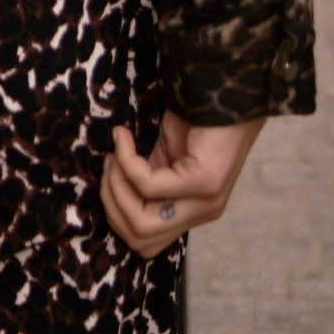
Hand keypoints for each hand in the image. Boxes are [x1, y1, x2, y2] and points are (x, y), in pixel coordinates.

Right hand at [100, 109, 264, 256]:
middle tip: (109, 165)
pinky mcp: (205, 181)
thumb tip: (112, 185)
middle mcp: (202, 213)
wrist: (224, 91)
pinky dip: (127, 162)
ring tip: (116, 154)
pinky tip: (124, 138)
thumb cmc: (194, 119)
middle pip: (141, 239)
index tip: (110, 171)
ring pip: (143, 223)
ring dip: (117, 187)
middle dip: (112, 202)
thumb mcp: (164, 156)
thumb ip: (147, 179)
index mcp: (193, 212)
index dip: (117, 212)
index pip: (146, 242)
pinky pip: (150, 185)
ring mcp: (206, 201)